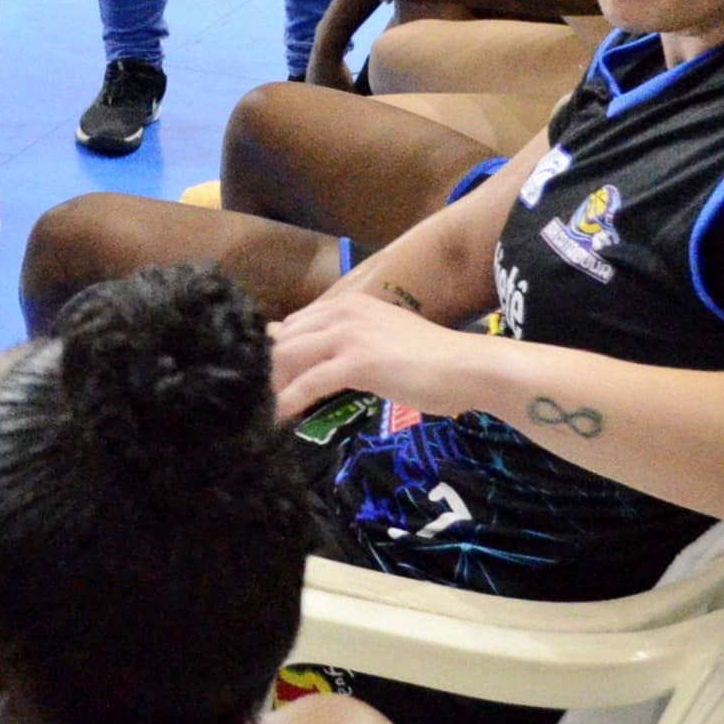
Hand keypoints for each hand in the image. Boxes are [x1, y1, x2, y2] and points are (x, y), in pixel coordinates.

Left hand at [269, 287, 491, 427]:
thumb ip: (350, 344)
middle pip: (284, 340)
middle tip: (255, 398)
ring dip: (270, 386)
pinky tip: (278, 418)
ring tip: (257, 410)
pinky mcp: (357, 362)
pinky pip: (308, 383)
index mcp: (347, 304)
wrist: (468, 367)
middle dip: (265, 370)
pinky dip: (288, 401)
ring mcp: (349, 335)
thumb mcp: (382, 340)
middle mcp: (343, 312)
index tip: (265, 379)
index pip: (294, 325)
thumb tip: (320, 360)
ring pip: (288, 358)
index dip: (275, 352)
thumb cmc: (433, 360)